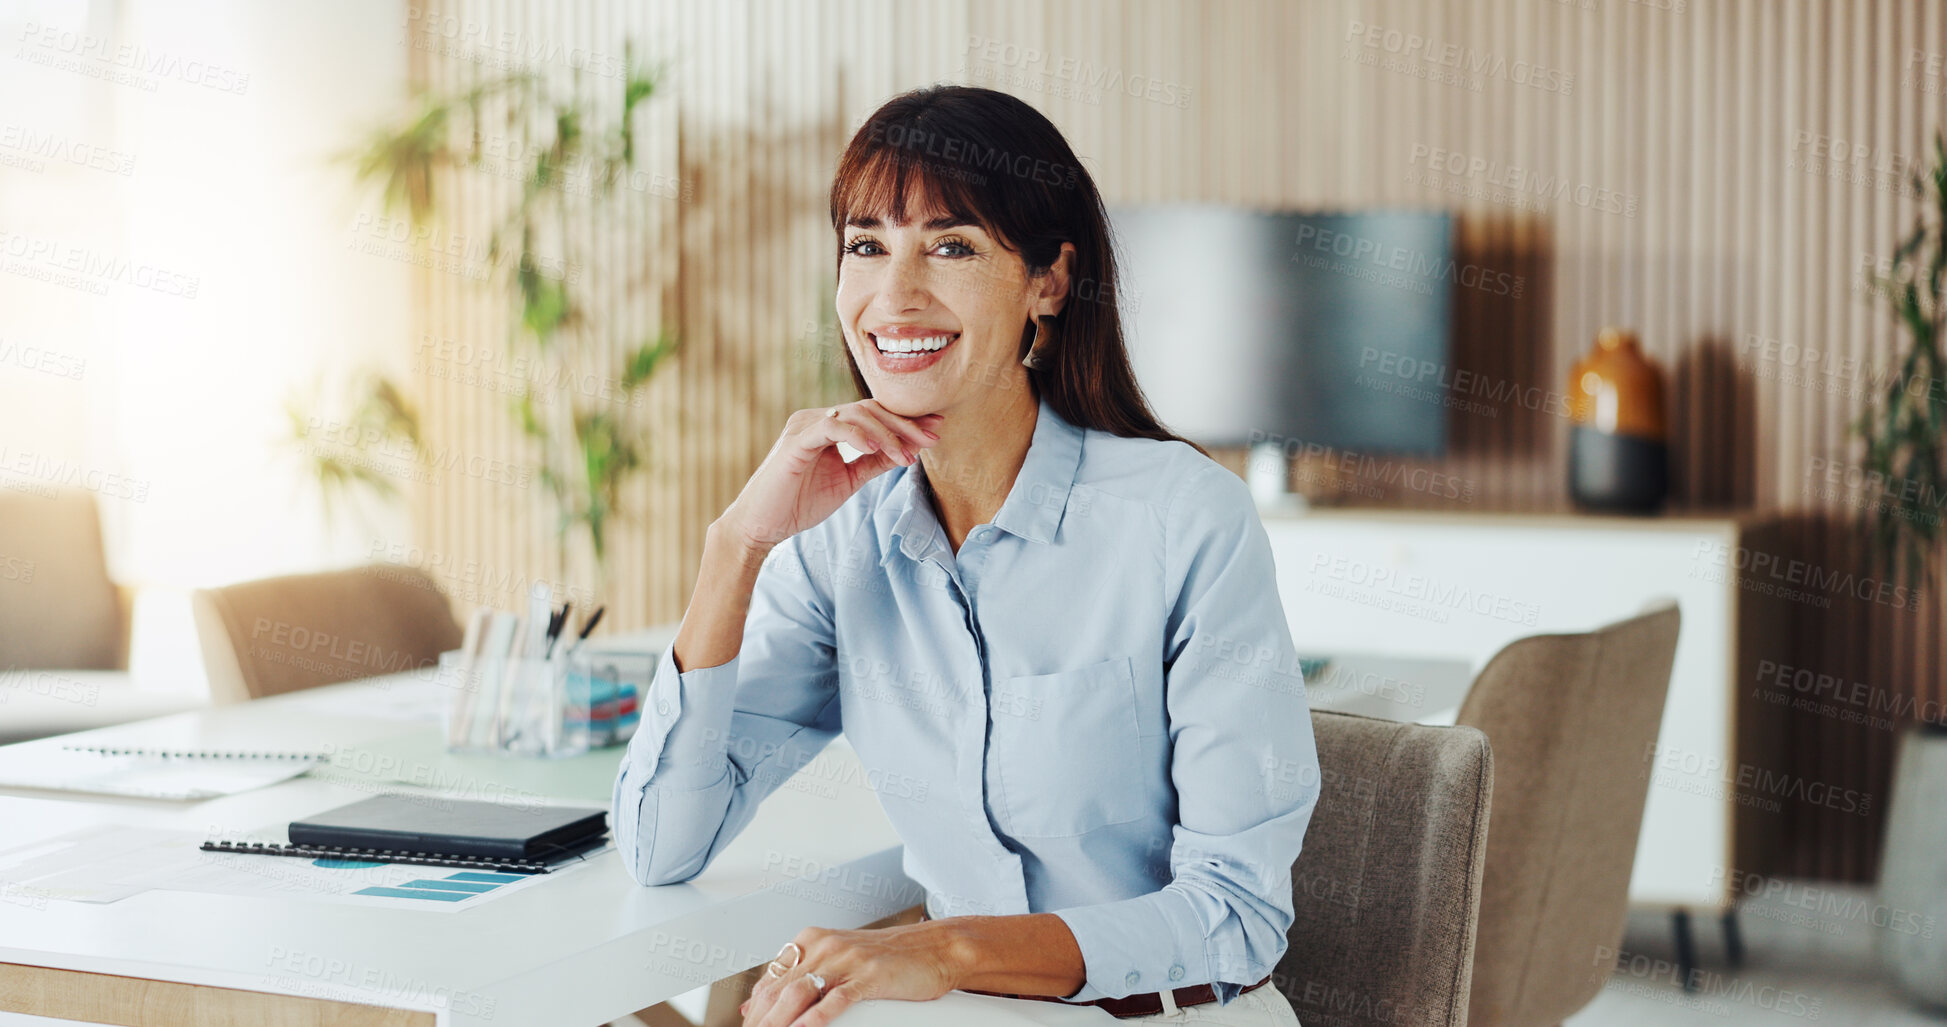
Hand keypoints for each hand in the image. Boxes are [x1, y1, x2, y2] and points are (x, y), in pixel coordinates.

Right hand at [720, 400, 942, 552]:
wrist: (760, 526)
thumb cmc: (798, 503)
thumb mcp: (847, 482)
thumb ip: (873, 464)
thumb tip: (908, 452)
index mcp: (828, 426)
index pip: (873, 414)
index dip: (906, 420)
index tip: (936, 430)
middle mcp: (816, 419)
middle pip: (869, 409)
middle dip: (904, 424)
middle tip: (932, 438)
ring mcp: (804, 426)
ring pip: (855, 415)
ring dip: (887, 435)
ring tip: (906, 456)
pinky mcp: (795, 441)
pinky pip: (831, 428)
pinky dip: (856, 435)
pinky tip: (876, 449)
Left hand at [739, 921, 960, 1026]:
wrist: (934, 949)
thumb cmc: (889, 960)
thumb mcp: (836, 962)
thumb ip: (798, 979)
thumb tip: (754, 1003)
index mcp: (811, 941)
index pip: (768, 979)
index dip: (755, 1010)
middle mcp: (823, 946)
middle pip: (777, 989)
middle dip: (761, 1020)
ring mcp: (846, 960)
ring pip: (798, 994)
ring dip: (778, 1022)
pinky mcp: (868, 976)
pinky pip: (835, 999)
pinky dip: (814, 1019)